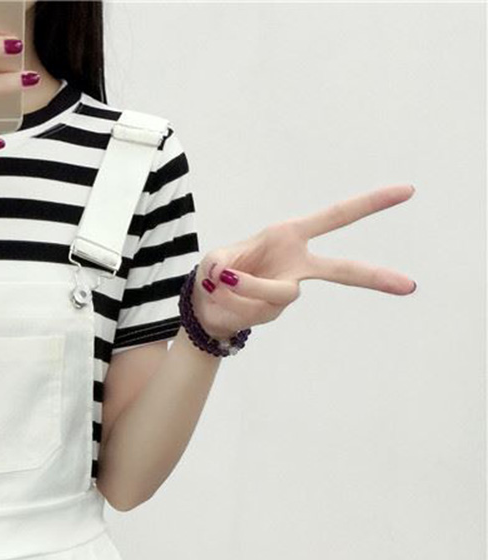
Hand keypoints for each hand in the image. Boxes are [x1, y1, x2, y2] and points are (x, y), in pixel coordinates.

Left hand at [190, 184, 417, 341]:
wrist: (207, 308)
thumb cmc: (217, 273)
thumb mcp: (213, 260)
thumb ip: (220, 265)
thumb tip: (225, 276)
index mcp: (290, 235)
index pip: (336, 217)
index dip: (370, 203)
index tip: (407, 192)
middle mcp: (297, 263)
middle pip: (342, 270)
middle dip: (374, 276)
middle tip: (408, 286)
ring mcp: (289, 289)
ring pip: (279, 292)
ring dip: (247, 287)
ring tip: (222, 282)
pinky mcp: (276, 312)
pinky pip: (255, 308)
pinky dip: (232, 303)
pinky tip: (223, 299)